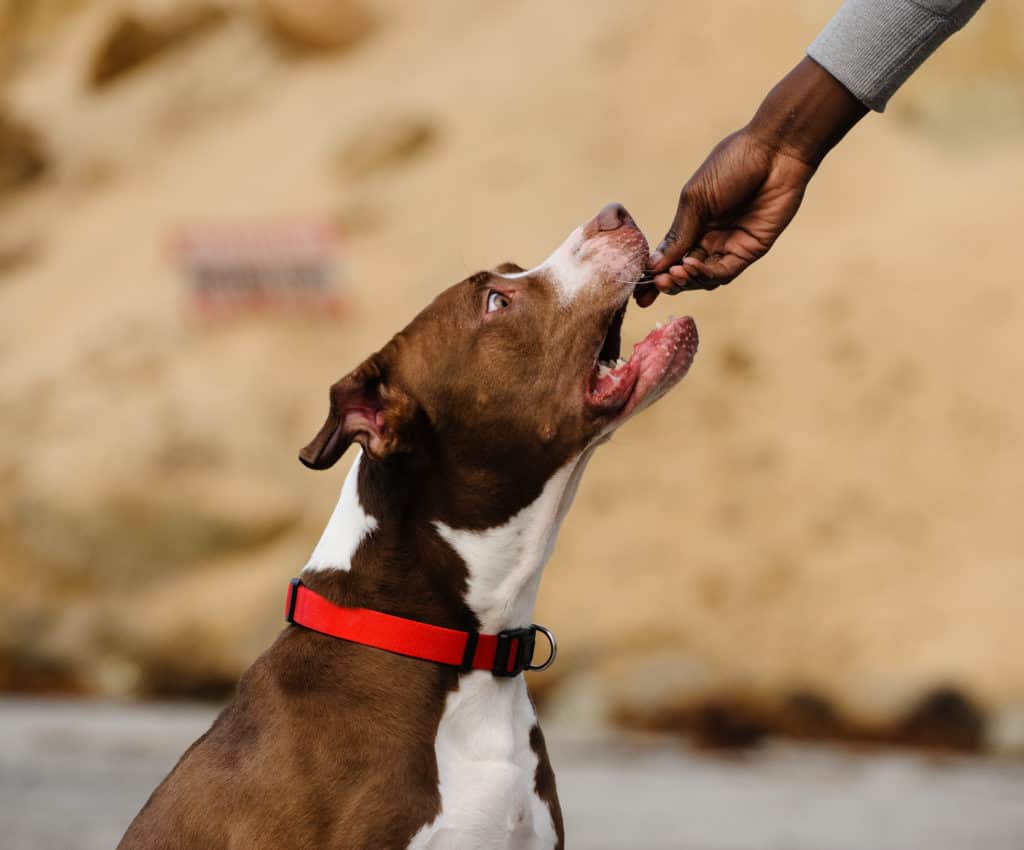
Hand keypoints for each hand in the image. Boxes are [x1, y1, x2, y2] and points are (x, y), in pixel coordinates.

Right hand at [638, 130, 814, 303]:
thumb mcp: (695, 199)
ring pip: (704, 277)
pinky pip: (724, 271)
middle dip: (670, 281)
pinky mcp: (751, 249)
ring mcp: (731, 245)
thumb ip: (679, 234)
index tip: (638, 291)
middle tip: (658, 284)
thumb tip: (655, 264)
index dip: (655, 274)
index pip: (671, 255)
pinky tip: (691, 265)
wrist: (774, 151)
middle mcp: (710, 237)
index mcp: (693, 222)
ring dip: (686, 280)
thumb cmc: (731, 164)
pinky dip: (706, 273)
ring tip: (673, 275)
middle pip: (685, 271)